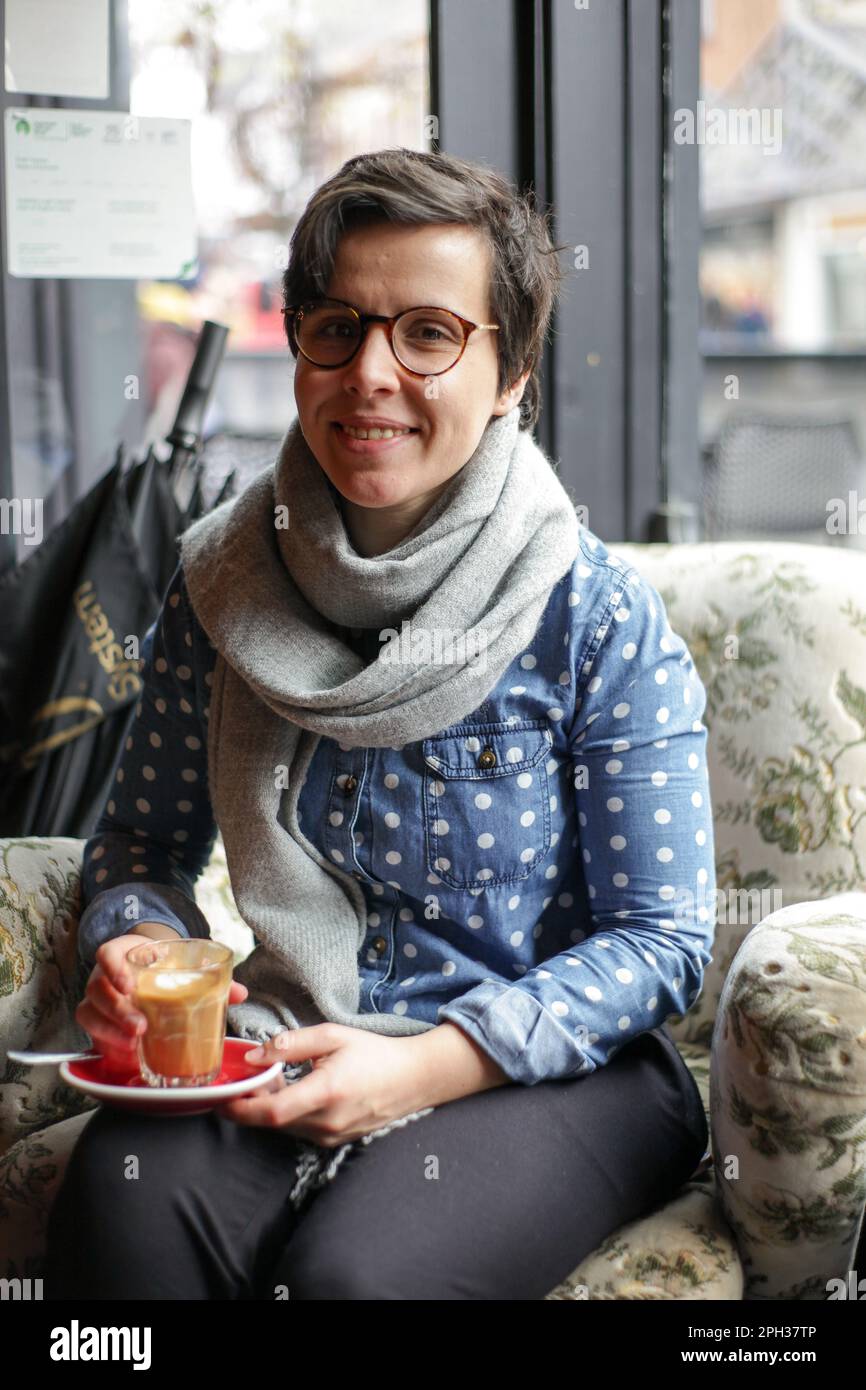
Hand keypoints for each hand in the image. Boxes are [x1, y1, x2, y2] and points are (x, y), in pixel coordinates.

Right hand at [76, 930, 248, 1073]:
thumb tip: (241, 993)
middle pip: (97, 989)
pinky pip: (92, 1032)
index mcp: (124, 954)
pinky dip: (107, 1043)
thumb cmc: (166, 968)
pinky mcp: (99, 1021)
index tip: (130, 985)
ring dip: (109, 1030)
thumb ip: (210, 979)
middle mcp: (105, 975)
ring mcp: (99, 999)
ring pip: (89, 1012)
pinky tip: (127, 1053)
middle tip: (141, 1026)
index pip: (106, 954)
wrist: (150, 970)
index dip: (113, 968)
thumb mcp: (183, 967)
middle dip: (117, 1010)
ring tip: (134, 1043)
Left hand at [215, 1023, 429, 1146]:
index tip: (220, 1098)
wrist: (412, 1080)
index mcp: (326, 1092)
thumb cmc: (374, 1053)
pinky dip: (288, 1114)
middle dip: (252, 1103)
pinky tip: (296, 1092)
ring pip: (283, 1128)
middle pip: (271, 1122)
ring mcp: (331, 1136)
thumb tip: (254, 1056)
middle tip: (249, 1077)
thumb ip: (291, 1043)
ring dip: (269, 1108)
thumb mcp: (333, 1036)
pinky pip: (298, 1131)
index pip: (271, 1112)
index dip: (240, 1109)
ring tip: (276, 1080)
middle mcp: (327, 1122)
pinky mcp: (333, 1141)